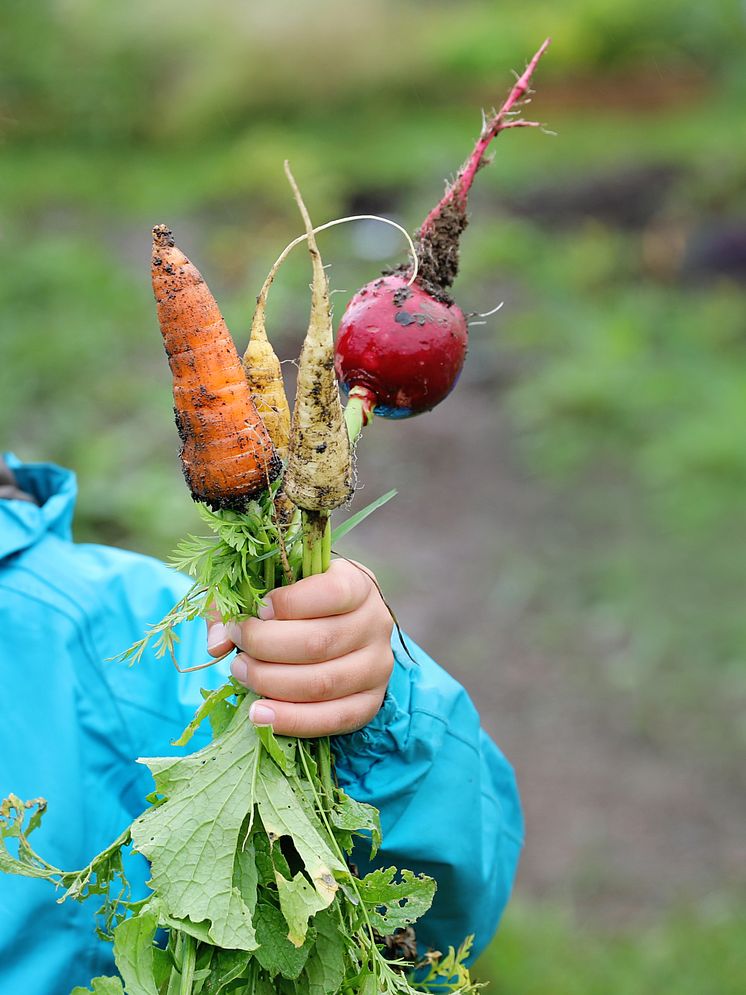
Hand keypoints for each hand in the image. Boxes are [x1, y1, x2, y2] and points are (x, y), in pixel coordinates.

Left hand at [206, 559, 393, 736]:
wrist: (338, 627)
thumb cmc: (299, 603)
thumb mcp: (274, 587)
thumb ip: (238, 603)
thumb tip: (218, 643)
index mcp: (358, 584)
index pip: (331, 593)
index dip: (289, 603)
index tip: (258, 609)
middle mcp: (376, 623)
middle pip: (319, 642)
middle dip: (266, 646)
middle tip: (238, 645)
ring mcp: (378, 666)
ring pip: (323, 683)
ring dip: (271, 682)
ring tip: (241, 672)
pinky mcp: (371, 701)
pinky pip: (334, 719)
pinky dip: (292, 721)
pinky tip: (258, 715)